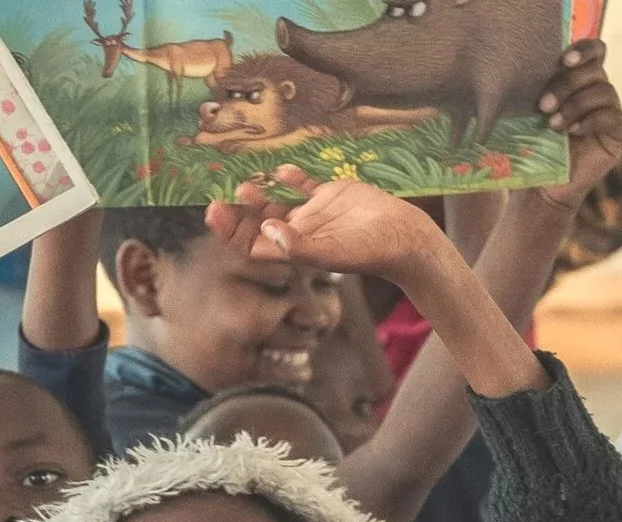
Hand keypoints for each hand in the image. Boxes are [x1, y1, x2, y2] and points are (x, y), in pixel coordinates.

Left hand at [209, 172, 453, 278]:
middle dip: (240, 211)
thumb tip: (268, 230)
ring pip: (277, 203)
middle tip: (226, 194)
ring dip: (260, 193)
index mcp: (296, 250)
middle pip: (259, 223)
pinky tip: (283, 170)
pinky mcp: (332, 195)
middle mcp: (301, 232)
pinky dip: (291, 176)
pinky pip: (304, 185)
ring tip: (248, 184)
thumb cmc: (371, 251)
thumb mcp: (333, 252)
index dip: (231, 231)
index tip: (216, 211)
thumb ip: (299, 245)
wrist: (406, 238)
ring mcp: (315, 213)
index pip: (254, 244)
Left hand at [535, 40, 621, 211]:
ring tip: (553, 125)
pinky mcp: (621, 135)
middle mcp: (600, 93)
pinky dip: (591, 121)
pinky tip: (572, 132)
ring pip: (603, 91)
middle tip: (543, 106)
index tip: (563, 60)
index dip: (584, 49)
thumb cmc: (533, 148)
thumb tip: (524, 62)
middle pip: (595, 70)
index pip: (595, 50)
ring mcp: (613, 113)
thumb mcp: (531, 112)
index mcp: (581, 81)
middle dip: (567, 84)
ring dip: (575, 105)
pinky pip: (612, 116)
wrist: (543, 187)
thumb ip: (539, 85)